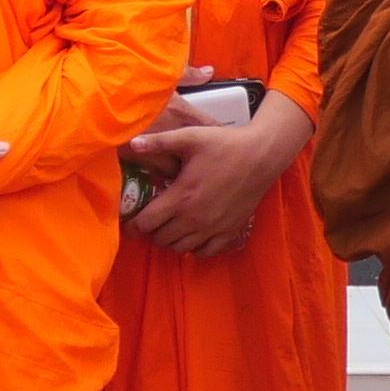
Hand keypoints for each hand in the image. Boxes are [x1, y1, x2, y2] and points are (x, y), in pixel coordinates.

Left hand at [120, 95, 309, 257]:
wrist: (260, 157)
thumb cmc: (224, 145)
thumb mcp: (190, 137)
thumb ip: (159, 142)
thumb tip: (131, 143)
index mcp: (180, 198)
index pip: (146, 223)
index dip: (133, 225)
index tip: (129, 223)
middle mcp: (194, 219)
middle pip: (160, 239)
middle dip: (151, 231)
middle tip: (151, 219)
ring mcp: (212, 229)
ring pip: (179, 248)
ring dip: (170, 240)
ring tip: (170, 225)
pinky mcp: (228, 232)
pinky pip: (204, 253)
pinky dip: (193, 248)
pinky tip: (192, 234)